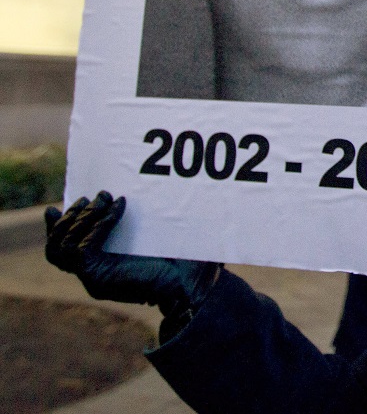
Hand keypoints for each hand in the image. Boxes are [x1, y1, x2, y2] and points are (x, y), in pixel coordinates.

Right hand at [45, 192, 219, 327]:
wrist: (194, 284)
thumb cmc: (184, 261)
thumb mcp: (157, 239)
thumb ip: (140, 225)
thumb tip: (131, 197)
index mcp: (102, 267)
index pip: (63, 249)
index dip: (57, 227)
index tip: (60, 205)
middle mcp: (92, 275)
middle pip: (56, 248)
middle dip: (71, 218)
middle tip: (94, 196)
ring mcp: (92, 278)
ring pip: (63, 247)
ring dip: (82, 218)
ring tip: (104, 198)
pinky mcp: (98, 278)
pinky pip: (83, 248)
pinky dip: (97, 225)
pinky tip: (119, 208)